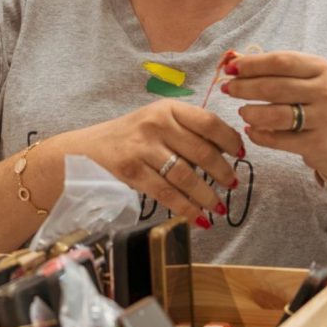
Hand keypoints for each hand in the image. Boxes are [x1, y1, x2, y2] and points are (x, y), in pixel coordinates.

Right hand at [62, 100, 243, 224]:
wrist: (85, 151)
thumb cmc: (128, 136)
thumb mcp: (155, 122)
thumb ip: (184, 130)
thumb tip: (225, 151)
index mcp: (167, 108)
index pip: (208, 122)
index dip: (229, 139)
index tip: (241, 153)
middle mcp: (156, 124)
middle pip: (202, 151)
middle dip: (223, 172)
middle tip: (232, 185)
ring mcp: (143, 148)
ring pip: (186, 176)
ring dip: (207, 195)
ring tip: (218, 207)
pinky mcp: (132, 171)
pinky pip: (167, 193)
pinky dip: (186, 209)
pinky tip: (198, 218)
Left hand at [221, 50, 326, 182]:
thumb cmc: (317, 102)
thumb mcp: (304, 79)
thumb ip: (273, 69)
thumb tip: (232, 59)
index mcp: (320, 68)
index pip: (280, 61)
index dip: (251, 64)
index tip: (230, 68)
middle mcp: (325, 91)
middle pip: (274, 87)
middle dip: (244, 88)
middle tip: (227, 89)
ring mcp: (322, 118)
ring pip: (276, 115)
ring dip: (251, 112)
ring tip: (242, 112)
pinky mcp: (315, 143)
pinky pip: (279, 140)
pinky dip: (259, 136)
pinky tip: (251, 131)